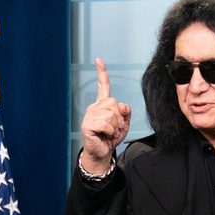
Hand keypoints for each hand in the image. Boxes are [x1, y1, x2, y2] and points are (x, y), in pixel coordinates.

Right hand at [80, 58, 131, 173]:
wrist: (102, 153)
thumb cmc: (110, 139)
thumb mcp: (124, 124)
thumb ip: (126, 112)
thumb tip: (122, 105)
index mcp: (103, 105)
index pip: (103, 86)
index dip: (102, 73)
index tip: (99, 60)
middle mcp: (95, 107)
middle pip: (113, 102)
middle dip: (119, 118)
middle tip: (114, 128)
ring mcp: (90, 115)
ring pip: (111, 114)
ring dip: (115, 127)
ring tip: (109, 133)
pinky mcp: (87, 125)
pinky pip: (106, 123)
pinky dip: (110, 131)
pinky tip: (105, 135)